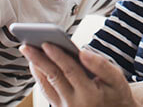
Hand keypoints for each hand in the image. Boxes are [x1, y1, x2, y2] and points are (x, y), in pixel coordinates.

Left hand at [20, 43, 136, 106]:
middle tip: (26, 45)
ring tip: (27, 49)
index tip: (46, 43)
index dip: (58, 56)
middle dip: (38, 60)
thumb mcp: (116, 79)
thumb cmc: (115, 93)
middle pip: (53, 78)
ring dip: (35, 67)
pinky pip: (45, 91)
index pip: (70, 72)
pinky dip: (38, 76)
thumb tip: (83, 51)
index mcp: (90, 95)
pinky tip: (35, 62)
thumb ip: (101, 65)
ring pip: (45, 85)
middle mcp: (74, 103)